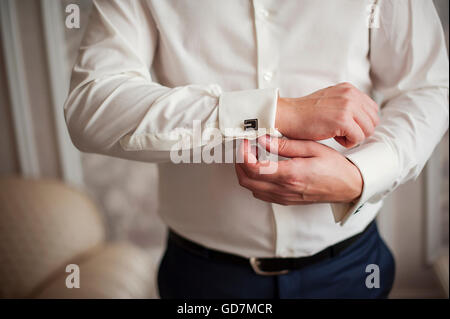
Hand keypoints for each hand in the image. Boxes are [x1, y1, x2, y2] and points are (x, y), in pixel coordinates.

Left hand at [235, 136, 362, 204]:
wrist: (349, 186)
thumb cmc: (335, 166)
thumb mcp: (313, 148)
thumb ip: (286, 144)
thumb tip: (263, 138)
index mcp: (290, 174)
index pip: (253, 168)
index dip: (243, 153)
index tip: (245, 141)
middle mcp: (284, 189)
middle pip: (246, 180)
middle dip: (239, 162)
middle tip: (245, 147)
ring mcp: (284, 197)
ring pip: (251, 188)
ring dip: (246, 172)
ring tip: (254, 155)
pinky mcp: (286, 200)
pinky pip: (261, 193)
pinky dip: (255, 180)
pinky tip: (263, 167)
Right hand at [275, 82, 378, 147]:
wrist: (287, 115)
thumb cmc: (303, 113)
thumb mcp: (329, 100)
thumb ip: (346, 104)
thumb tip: (361, 117)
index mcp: (348, 89)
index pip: (372, 109)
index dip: (360, 122)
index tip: (346, 127)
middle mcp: (350, 95)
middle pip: (373, 120)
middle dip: (359, 130)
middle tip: (341, 132)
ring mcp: (347, 106)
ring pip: (368, 130)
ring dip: (353, 137)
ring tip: (336, 134)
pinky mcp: (343, 120)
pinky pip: (358, 138)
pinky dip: (347, 142)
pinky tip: (333, 137)